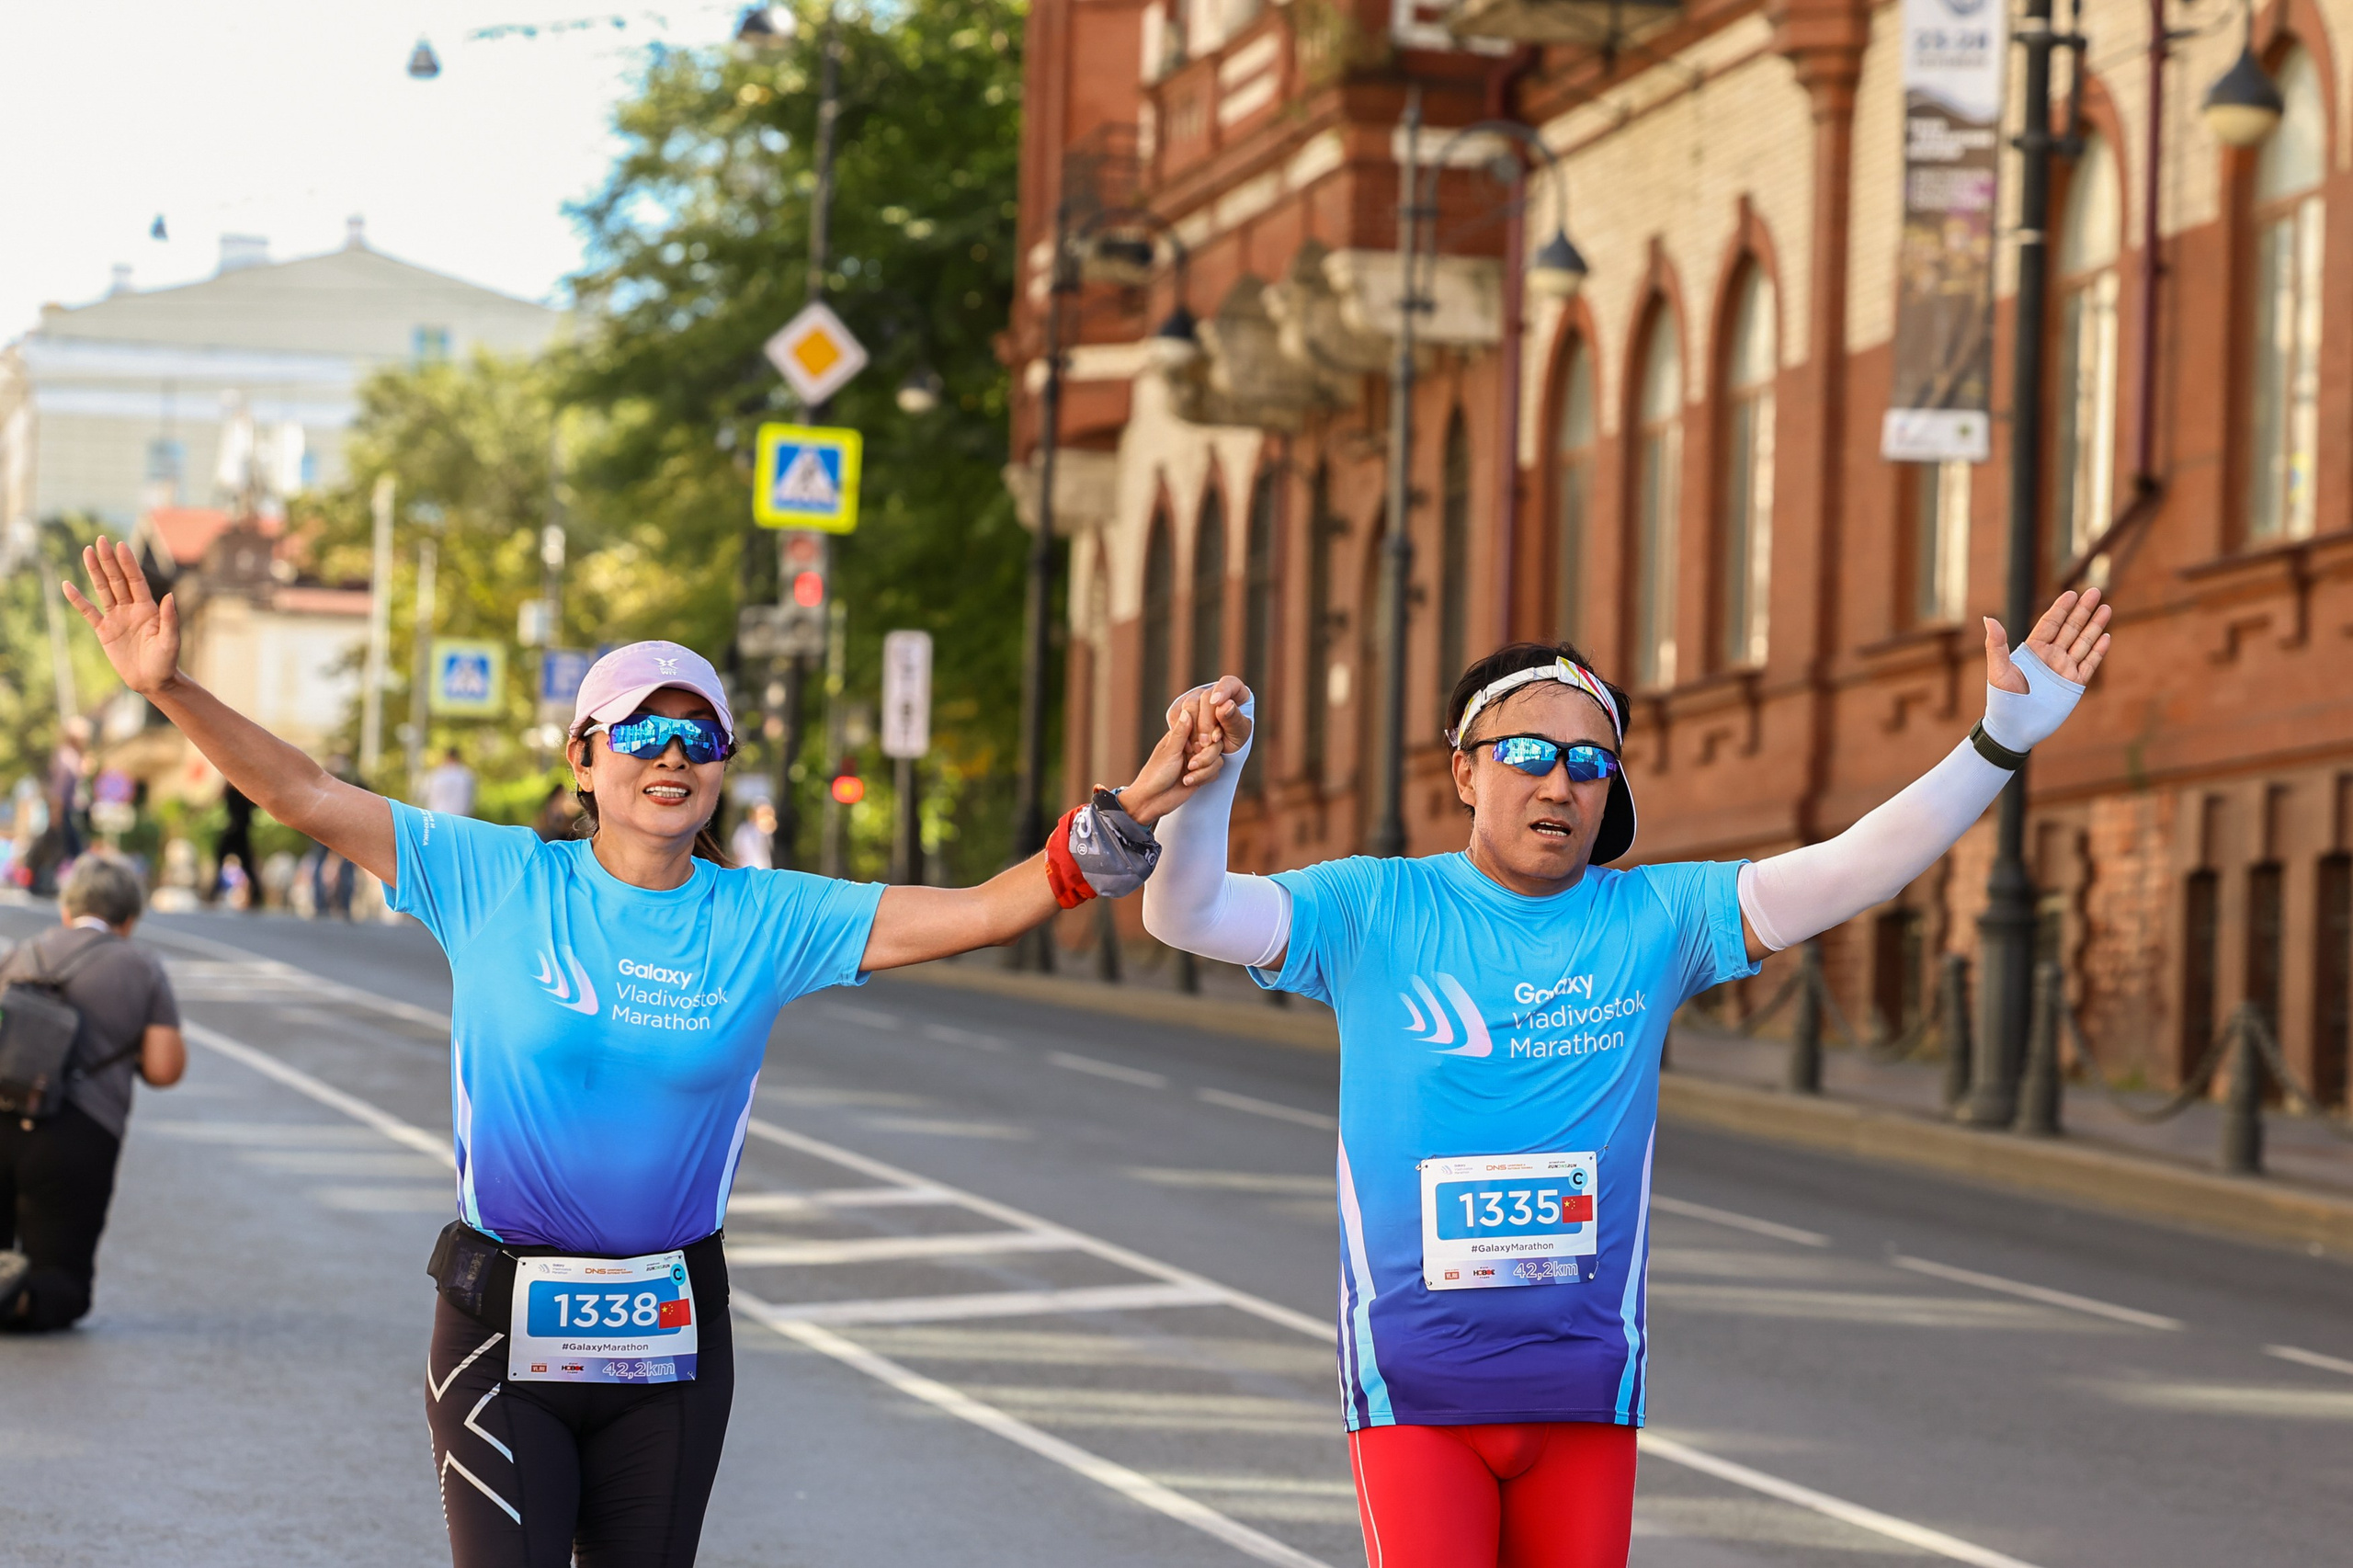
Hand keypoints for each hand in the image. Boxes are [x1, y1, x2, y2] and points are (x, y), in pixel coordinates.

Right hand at [62, 537, 182, 696]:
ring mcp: (116, 618)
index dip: (128, 564)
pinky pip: (88, 612)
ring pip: (103, 590)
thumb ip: (169, 619)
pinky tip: (68, 585)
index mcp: (148, 608)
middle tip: (101, 540)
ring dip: (95, 572)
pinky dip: (78, 600)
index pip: (136, 581)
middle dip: (109, 561)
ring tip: (87, 552)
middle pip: (117, 580)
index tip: (120, 545)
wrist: (152, 681)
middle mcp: (131, 609)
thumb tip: (169, 595)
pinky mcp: (104, 631)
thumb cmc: (166, 661)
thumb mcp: (171, 641)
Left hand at [1118, 700, 1228, 824]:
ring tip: (1186, 777)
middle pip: (1214, 742)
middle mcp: (1192, 745)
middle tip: (1191, 765)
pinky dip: (1204, 778)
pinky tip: (1188, 783)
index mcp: (1181, 735)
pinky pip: (1216, 771)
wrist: (1152, 800)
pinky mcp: (1203, 774)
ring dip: (1203, 769)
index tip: (1199, 745)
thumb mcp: (1169, 751)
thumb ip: (1181, 732)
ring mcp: (1198, 759)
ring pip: (1217, 758)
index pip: (1203, 725)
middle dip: (1206, 756)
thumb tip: (1187, 710)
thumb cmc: (1155, 774)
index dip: (1206, 734)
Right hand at [1186, 676, 1253, 755]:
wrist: (1219, 750)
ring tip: (1200, 747)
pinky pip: (1175, 713)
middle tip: (1207, 743)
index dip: (1222, 690)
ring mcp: (1195, 697)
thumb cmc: (1234, 739)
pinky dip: (1180, 730)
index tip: (1216, 702)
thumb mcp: (1240, 734)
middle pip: (1205, 697)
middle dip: (1205, 722)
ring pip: (1188, 705)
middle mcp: (1213, 691)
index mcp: (1235, 692)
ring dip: (1193, 729)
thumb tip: (1224, 705)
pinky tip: (1189, 744)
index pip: (1228, 683)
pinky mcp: (1180, 706)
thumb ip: (1234, 720)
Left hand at [1985, 587, 2110, 693]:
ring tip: (2106, 608)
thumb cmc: (2002, 700)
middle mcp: (2050, 657)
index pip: (2050, 623)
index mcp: (2032, 651)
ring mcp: (2063, 670)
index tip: (2071, 592)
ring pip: (2082, 643)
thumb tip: (1988, 619)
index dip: (2061, 608)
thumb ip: (1996, 645)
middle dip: (2083, 610)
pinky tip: (2106, 637)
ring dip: (2094, 626)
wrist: (2014, 728)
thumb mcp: (1998, 670)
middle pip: (2070, 628)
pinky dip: (2097, 651)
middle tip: (2095, 591)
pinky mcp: (2073, 685)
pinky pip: (2089, 664)